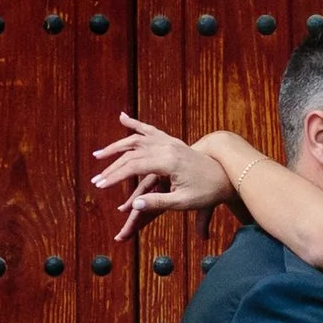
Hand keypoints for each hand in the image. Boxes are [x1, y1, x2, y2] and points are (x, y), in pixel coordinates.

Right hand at [93, 113, 232, 238]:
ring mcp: (169, 142)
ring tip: (98, 154)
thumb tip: (134, 205)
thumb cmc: (206, 192)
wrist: (227, 175)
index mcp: (168, 161)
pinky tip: (122, 117)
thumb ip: (158, 202)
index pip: (134, 166)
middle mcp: (167, 147)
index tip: (100, 186)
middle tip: (96, 181)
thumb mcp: (183, 202)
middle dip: (112, 167)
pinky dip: (135, 124)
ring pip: (137, 139)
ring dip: (116, 146)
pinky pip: (150, 130)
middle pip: (131, 154)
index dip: (115, 176)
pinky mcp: (172, 141)